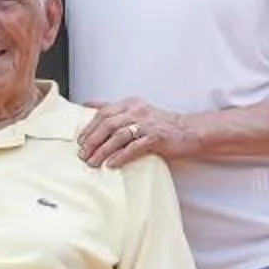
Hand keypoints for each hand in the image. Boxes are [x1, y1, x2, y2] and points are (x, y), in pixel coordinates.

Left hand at [80, 98, 194, 167]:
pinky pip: (134, 147)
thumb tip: (88, 105)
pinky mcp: (156, 138)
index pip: (103, 113)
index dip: (89, 127)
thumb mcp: (136, 111)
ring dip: (103, 151)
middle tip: (82, 154)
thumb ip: (114, 109)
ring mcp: (147, 124)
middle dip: (92, 140)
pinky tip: (111, 164)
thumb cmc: (160, 124)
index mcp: (130, 104)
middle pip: (107, 124)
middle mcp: (137, 111)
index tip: (80, 140)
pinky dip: (120, 156)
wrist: (189, 131)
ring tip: (93, 162)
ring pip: (118, 136)